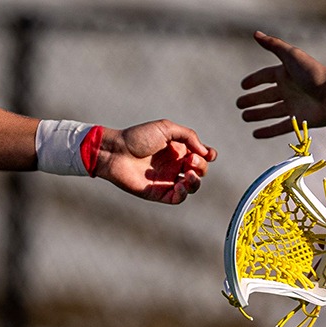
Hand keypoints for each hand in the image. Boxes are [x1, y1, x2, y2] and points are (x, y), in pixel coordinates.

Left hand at [93, 119, 214, 203]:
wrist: (115, 152)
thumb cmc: (137, 137)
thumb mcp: (166, 128)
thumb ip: (188, 136)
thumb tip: (205, 151)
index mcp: (177, 149)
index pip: (201, 155)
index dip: (208, 156)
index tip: (209, 154)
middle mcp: (174, 165)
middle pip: (199, 170)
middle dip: (200, 166)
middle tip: (189, 160)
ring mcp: (167, 179)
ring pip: (192, 186)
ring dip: (196, 181)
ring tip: (188, 174)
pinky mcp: (158, 193)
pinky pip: (178, 198)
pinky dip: (184, 193)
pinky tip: (180, 185)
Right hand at [238, 32, 325, 137]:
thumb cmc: (314, 73)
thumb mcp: (291, 56)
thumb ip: (273, 45)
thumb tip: (255, 33)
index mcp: (286, 74)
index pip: (266, 76)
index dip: (254, 80)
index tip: (243, 86)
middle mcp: (289, 90)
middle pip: (266, 95)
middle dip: (253, 100)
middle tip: (239, 104)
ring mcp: (293, 106)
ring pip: (271, 112)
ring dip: (258, 115)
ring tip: (244, 117)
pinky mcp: (299, 120)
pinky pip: (280, 127)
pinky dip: (268, 131)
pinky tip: (255, 134)